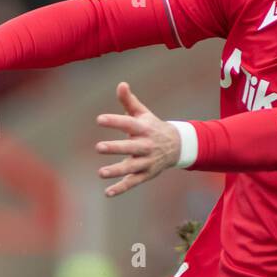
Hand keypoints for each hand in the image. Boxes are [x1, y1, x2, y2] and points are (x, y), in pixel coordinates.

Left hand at [96, 81, 180, 195]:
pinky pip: (133, 182)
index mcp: (144, 129)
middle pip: (130, 147)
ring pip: (131, 167)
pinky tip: (107, 193)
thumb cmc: (152, 127)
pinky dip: (121, 188)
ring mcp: (147, 162)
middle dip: (115, 148)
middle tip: (98, 147)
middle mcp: (146, 146)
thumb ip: (129, 102)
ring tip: (101, 173)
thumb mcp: (143, 114)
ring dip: (117, 171)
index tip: (99, 119)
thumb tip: (121, 84)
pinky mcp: (145, 175)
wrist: (177, 146)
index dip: (115, 121)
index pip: (128, 124)